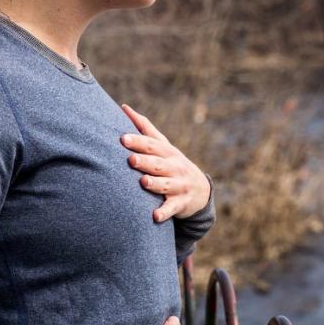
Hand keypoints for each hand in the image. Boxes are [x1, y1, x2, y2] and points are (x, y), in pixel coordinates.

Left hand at [121, 104, 211, 222]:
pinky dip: (164, 212)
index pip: (152, 145)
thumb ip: (144, 128)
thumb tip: (124, 107)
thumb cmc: (172, 164)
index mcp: (168, 152)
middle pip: (159, 164)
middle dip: (146, 161)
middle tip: (131, 159)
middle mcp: (174, 168)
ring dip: (155, 184)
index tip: (123, 138)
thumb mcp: (163, 146)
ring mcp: (179, 186)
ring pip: (166, 185)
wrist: (200, 190)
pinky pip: (172, 209)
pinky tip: (154, 216)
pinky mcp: (181, 204)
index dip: (138, 142)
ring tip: (143, 182)